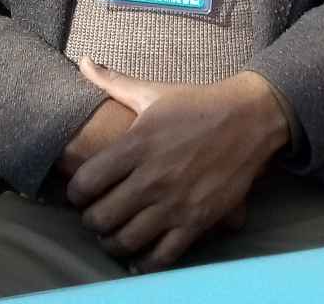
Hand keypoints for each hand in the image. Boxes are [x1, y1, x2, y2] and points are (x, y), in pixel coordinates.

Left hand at [66, 57, 288, 270]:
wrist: (248, 118)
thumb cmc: (196, 104)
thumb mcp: (153, 91)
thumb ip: (113, 82)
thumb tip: (83, 62)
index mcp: (136, 144)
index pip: (85, 183)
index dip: (75, 192)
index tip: (81, 191)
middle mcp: (151, 177)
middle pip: (100, 218)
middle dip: (91, 220)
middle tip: (95, 215)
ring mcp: (174, 202)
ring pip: (126, 240)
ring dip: (112, 242)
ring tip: (113, 234)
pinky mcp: (197, 221)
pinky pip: (161, 256)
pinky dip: (145, 261)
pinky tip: (140, 253)